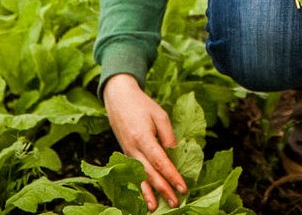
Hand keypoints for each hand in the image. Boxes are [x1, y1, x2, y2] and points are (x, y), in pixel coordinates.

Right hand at [103, 74, 187, 209]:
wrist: (118, 98)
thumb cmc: (142, 105)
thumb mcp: (160, 115)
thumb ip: (168, 136)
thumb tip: (176, 155)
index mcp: (143, 138)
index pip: (160, 162)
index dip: (172, 176)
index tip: (183, 187)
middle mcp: (133, 149)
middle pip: (150, 174)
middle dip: (163, 189)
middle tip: (176, 203)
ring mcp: (127, 153)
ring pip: (140, 177)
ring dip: (149, 194)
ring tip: (156, 209)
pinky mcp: (125, 154)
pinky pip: (134, 173)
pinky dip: (139, 187)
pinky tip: (145, 197)